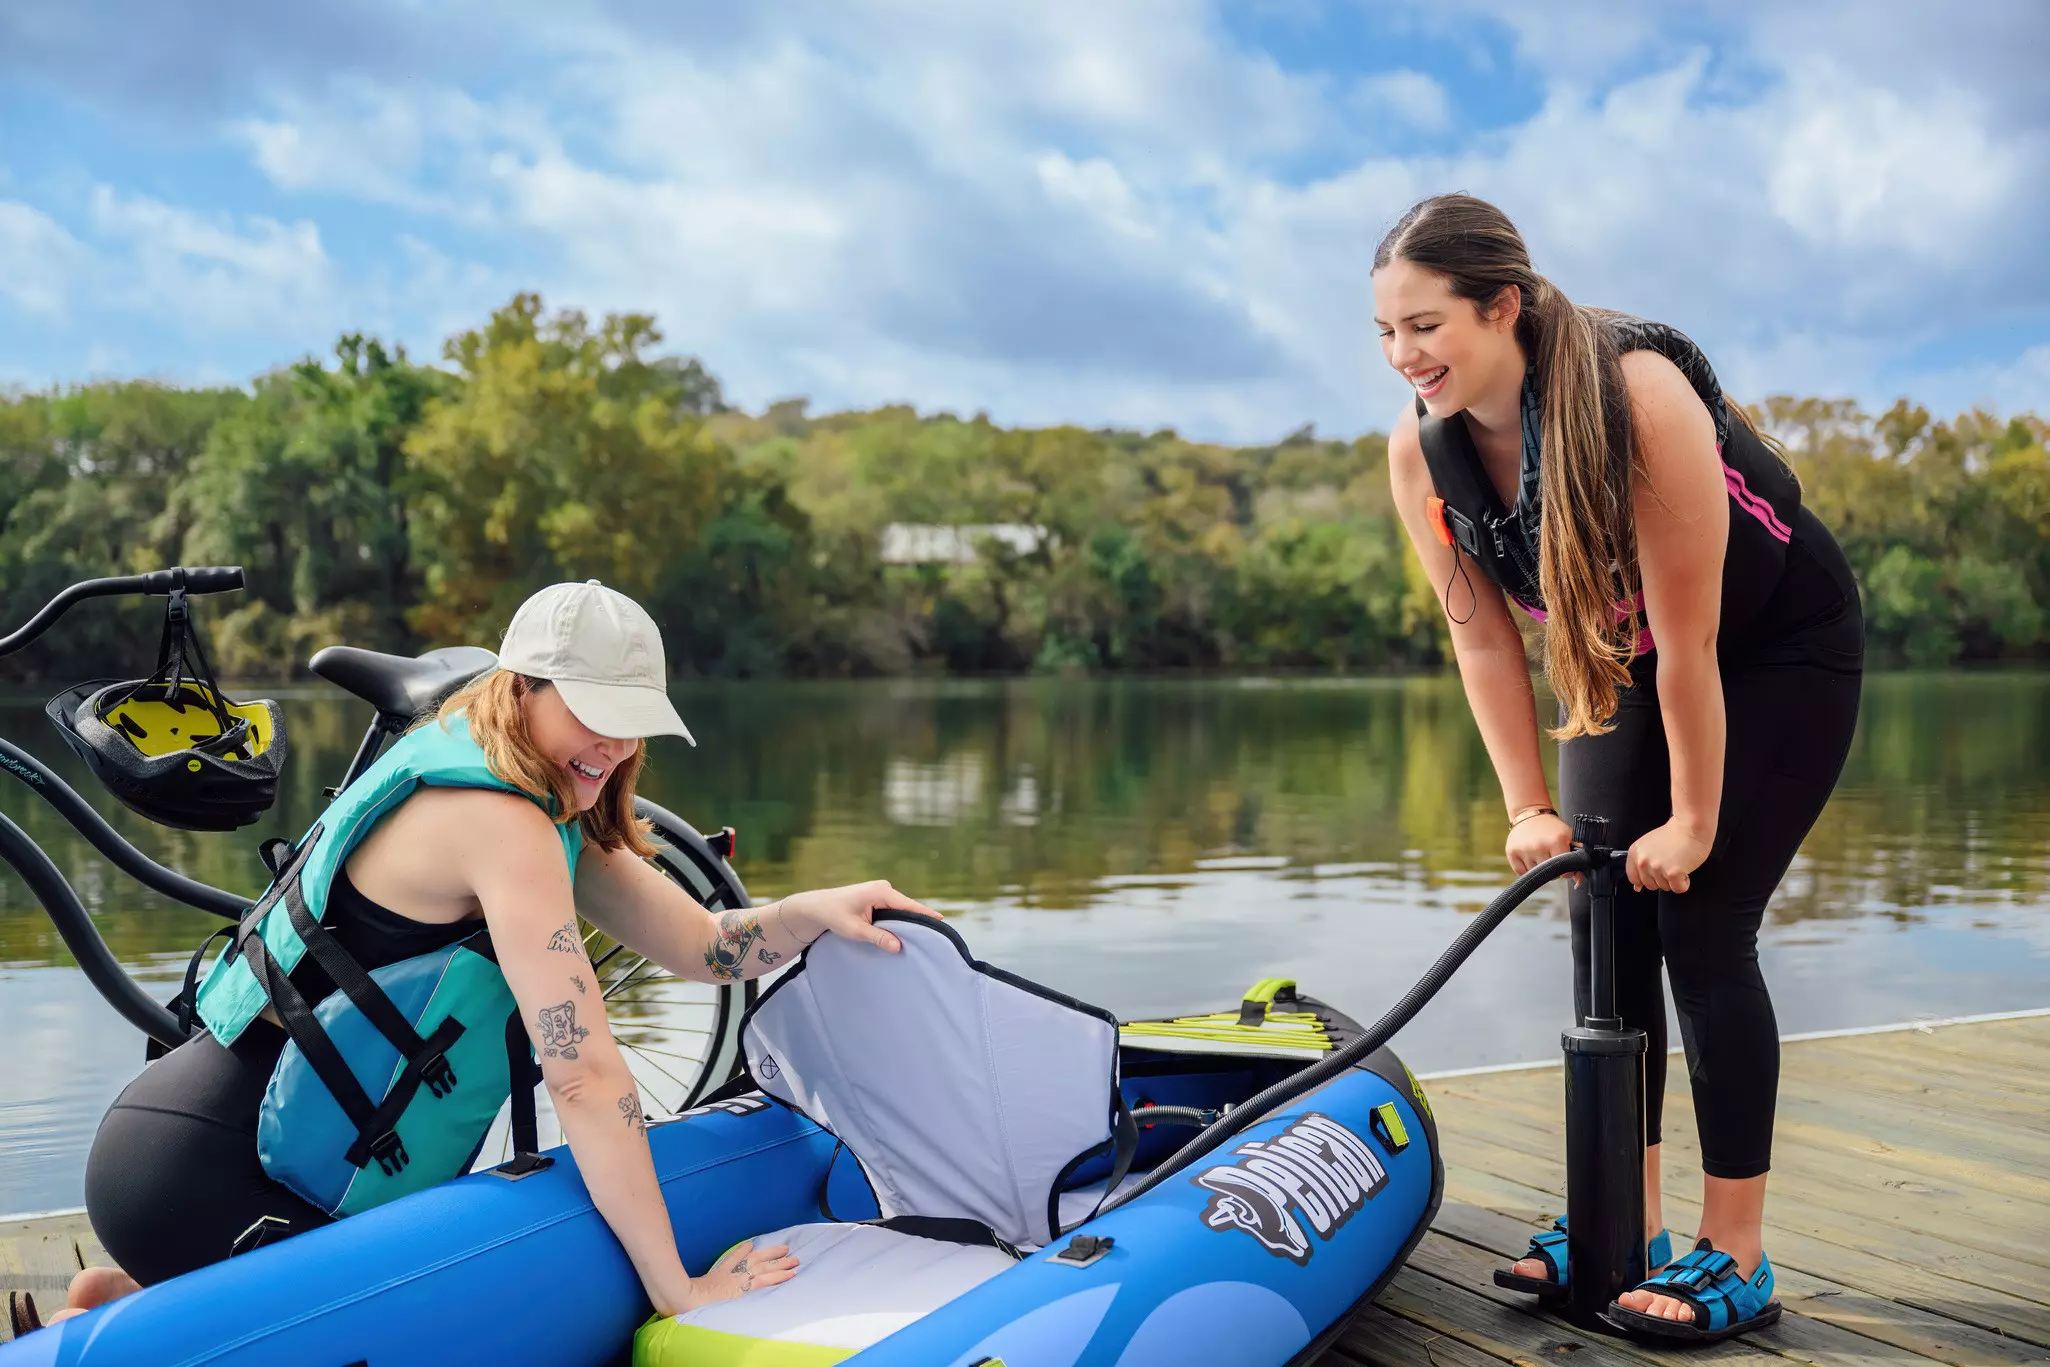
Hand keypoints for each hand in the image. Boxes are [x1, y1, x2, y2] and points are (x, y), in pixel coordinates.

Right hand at [657, 1241, 798, 1316]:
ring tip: (794, 1260)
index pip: (735, 1258)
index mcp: (721, 1273)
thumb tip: (691, 1289)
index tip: (752, 1245)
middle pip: (756, 1260)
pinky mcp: (745, 1290)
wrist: (687, 1299)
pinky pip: (764, 1281)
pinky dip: (776, 1276)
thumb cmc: (687, 1296)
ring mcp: (739, 1280)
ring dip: (780, 1264)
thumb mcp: (695, 1287)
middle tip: (786, 1249)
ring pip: (764, 1269)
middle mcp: (733, 1273)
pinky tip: (788, 1275)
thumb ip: (700, 1283)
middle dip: (771, 1255)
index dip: (745, 1251)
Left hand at [780, 880, 939, 951]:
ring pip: (900, 909)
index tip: (941, 921)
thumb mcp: (856, 930)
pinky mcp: (877, 897)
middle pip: (907, 907)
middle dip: (917, 921)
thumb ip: (877, 937)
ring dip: (906, 921)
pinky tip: (906, 931)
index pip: (908, 905)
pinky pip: (894, 909)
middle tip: (934, 936)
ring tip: (923, 936)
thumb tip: (899, 946)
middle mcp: (884, 888)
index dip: (924, 915)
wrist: (816, 907)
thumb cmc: (833, 916)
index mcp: (880, 892)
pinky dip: (898, 919)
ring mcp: (881, 891)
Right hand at [1505, 812, 1573, 876]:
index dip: (1566, 870)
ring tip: (1539, 855)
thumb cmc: (1553, 829)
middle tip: (1551, 857)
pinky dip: (1526, 870)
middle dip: (1553, 870)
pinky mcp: (1512, 852)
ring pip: (1535, 874)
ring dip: (1539, 870)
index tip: (1564, 865)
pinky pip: (1522, 873)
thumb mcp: (1569, 837)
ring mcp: (1524, 849)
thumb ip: (1578, 856)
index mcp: (1556, 841)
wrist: (1531, 814)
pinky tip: (1530, 858)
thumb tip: (1579, 880)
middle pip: (1549, 874)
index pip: (1564, 870)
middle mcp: (1538, 846)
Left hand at [1625, 820, 1712, 893]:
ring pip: (1665, 887)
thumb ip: (1642, 864)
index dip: (1645, 880)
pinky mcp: (1672, 873)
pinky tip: (1685, 870)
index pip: (1633, 877)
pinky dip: (1684, 883)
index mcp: (1635, 853)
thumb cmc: (1674, 834)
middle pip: (1650, 885)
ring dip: (1674, 880)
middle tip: (1670, 864)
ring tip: (1678, 863)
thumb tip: (1637, 887)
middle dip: (1662, 879)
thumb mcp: (1649, 845)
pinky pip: (1678, 889)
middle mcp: (1643, 861)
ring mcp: (1657, 868)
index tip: (1653, 877)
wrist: (1691, 826)